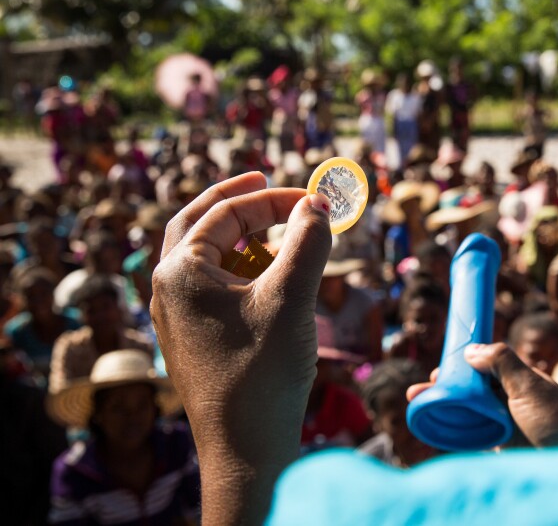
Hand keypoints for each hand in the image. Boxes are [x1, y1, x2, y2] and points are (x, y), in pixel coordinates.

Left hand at [150, 172, 330, 524]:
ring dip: (239, 237)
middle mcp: (167, 289)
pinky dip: (239, 269)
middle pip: (197, 224)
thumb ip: (307, 242)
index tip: (314, 200)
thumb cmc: (263, 372)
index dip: (274, 200)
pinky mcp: (192, 338)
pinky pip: (210, 287)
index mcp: (179, 272)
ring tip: (276, 231)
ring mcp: (176, 316)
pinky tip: (267, 278)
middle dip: (234, 201)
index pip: (226, 215)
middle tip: (263, 182)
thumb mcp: (291, 298)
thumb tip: (318, 204)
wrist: (245, 449)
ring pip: (203, 257)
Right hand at [407, 343, 557, 447]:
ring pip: (465, 408)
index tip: (439, 371)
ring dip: (441, 406)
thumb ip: (502, 362)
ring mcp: (501, 420)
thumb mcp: (529, 386)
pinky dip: (451, 428)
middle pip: (468, 387)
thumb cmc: (555, 421)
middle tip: (417, 392)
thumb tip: (470, 350)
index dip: (458, 366)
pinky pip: (469, 432)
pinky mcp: (497, 442)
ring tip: (417, 406)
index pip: (481, 365)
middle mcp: (506, 396)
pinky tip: (433, 426)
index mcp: (516, 378)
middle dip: (442, 387)